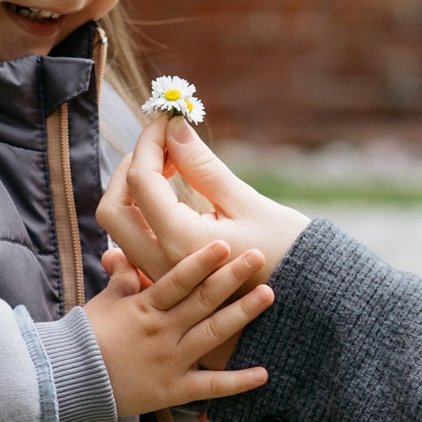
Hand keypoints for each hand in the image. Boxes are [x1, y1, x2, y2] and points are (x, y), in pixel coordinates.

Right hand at [83, 237, 274, 414]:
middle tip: (258, 256)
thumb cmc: (85, 338)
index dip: (200, 261)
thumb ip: (122, 279)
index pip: (176, 280)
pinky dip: (238, 381)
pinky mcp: (173, 390)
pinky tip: (264, 373)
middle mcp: (161, 332)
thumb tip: (126, 253)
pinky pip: (210, 387)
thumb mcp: (103, 303)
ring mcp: (170, 361)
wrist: (69, 382)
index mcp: (143, 308)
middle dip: (231, 277)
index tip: (223, 243)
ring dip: (242, 314)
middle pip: (202, 301)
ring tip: (269, 294)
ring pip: (212, 334)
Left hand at [98, 118, 311, 287]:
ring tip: (170, 166)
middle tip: (160, 145)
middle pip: (113, 209)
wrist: (308, 301)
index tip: (166, 120)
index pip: (141, 180)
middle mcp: (160, 264)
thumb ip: (202, 166)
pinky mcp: (169, 281)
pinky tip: (166, 196)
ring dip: (133, 191)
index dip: (149, 141)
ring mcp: (161, 278)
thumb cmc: (286, 250)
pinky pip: (134, 247)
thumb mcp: (246, 202)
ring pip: (120, 229)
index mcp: (179, 242)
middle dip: (128, 168)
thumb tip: (173, 128)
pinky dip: (141, 215)